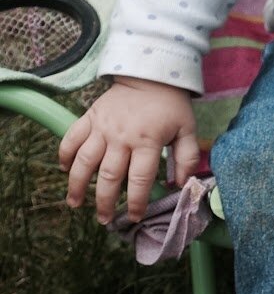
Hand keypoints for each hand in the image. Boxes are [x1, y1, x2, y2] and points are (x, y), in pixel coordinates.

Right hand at [59, 77, 199, 224]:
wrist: (150, 73)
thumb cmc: (171, 105)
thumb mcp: (188, 129)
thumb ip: (187, 158)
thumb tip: (183, 185)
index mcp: (147, 141)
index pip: (139, 180)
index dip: (136, 202)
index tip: (134, 217)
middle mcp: (121, 137)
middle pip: (108, 176)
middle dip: (104, 202)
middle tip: (104, 219)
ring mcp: (102, 127)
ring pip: (84, 161)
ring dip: (77, 185)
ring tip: (75, 204)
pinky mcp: (89, 117)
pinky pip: (71, 138)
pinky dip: (65, 154)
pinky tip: (65, 170)